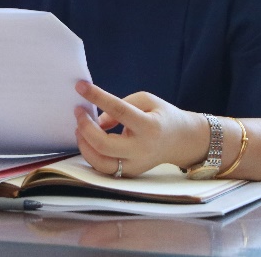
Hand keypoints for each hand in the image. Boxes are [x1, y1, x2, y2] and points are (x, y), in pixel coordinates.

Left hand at [73, 81, 206, 176]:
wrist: (182, 141)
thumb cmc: (162, 116)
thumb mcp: (146, 100)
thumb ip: (120, 106)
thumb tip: (97, 121)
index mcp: (149, 126)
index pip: (118, 111)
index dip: (97, 97)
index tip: (80, 87)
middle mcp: (142, 149)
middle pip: (104, 144)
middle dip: (85, 127)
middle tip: (78, 111)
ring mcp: (135, 165)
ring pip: (100, 162)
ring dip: (83, 144)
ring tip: (79, 127)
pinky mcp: (129, 173)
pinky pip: (104, 168)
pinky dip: (90, 154)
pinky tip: (87, 140)